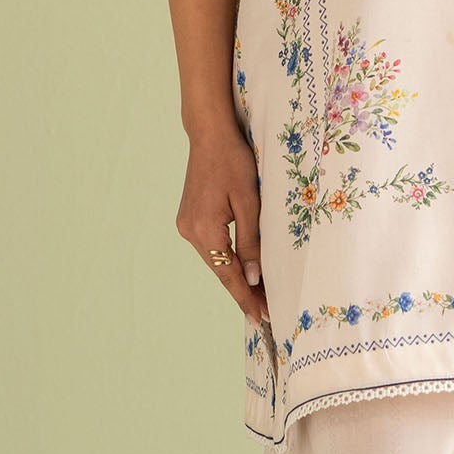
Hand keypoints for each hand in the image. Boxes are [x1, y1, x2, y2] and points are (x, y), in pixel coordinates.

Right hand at [176, 127, 268, 326]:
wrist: (209, 135)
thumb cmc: (233, 161)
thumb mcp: (249, 202)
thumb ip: (251, 242)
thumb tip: (254, 277)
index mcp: (205, 230)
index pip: (229, 275)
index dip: (246, 298)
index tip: (260, 319)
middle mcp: (190, 232)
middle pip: (221, 271)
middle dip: (244, 291)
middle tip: (266, 312)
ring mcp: (187, 226)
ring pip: (216, 260)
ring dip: (236, 276)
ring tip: (259, 295)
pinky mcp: (189, 219)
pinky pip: (212, 247)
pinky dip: (227, 259)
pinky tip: (242, 268)